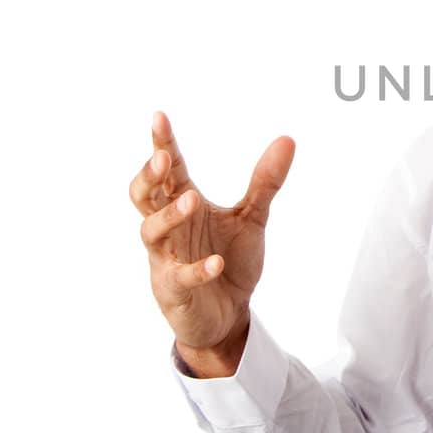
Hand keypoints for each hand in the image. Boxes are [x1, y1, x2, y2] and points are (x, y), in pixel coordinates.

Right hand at [130, 110, 295, 370]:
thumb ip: (265, 181)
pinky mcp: (173, 290)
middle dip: (150, 176)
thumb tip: (287, 140)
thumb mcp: (252, 218)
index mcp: (184, 204)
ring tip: (192, 202)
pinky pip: (180, 277)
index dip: (162, 144)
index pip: (170, 170)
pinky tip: (216, 262)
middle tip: (163, 159)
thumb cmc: (231, 260)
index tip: (159, 117)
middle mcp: (170, 228)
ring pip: (151, 232)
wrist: (229, 315)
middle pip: (144, 196)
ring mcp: (166, 259)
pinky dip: (197, 269)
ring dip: (169, 216)